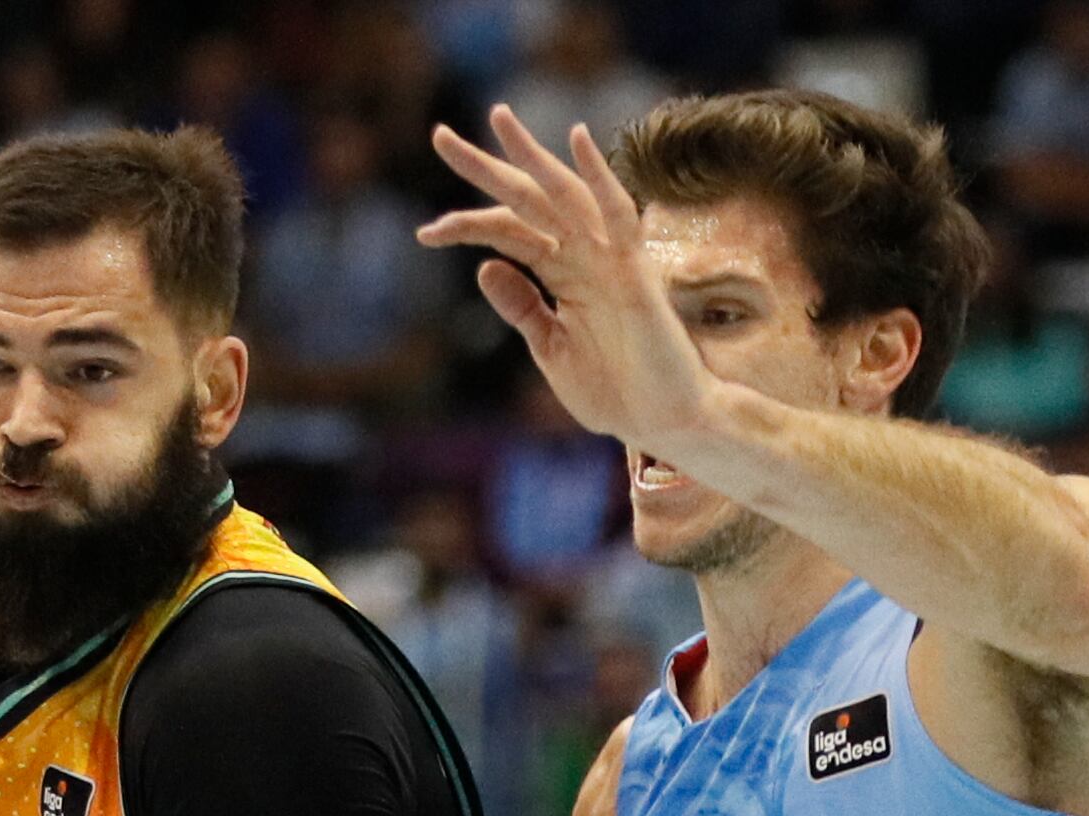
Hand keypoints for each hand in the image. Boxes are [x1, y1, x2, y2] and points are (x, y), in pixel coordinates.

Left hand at [416, 105, 715, 452]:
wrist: (663, 423)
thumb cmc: (616, 391)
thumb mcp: (551, 349)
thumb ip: (522, 308)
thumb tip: (483, 266)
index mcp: (563, 273)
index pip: (508, 232)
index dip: (467, 226)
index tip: (425, 234)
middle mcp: (584, 255)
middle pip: (528, 200)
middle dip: (485, 168)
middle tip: (439, 137)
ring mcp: (610, 259)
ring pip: (565, 195)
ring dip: (533, 157)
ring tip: (498, 119)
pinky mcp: (635, 270)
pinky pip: (617, 214)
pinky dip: (599, 176)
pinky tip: (577, 138)